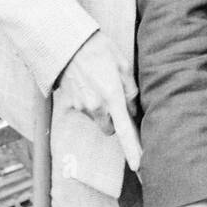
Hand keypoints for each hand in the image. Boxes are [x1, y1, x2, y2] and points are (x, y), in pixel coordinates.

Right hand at [59, 31, 141, 172]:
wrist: (67, 41)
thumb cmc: (99, 48)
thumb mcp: (123, 64)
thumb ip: (131, 90)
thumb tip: (133, 110)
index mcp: (112, 96)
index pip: (125, 131)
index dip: (133, 150)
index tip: (139, 165)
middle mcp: (96, 106)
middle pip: (109, 128)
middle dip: (114, 120)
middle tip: (115, 99)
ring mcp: (81, 106)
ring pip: (96, 118)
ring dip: (100, 109)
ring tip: (99, 83)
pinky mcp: (69, 103)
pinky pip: (84, 109)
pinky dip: (87, 101)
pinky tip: (87, 83)